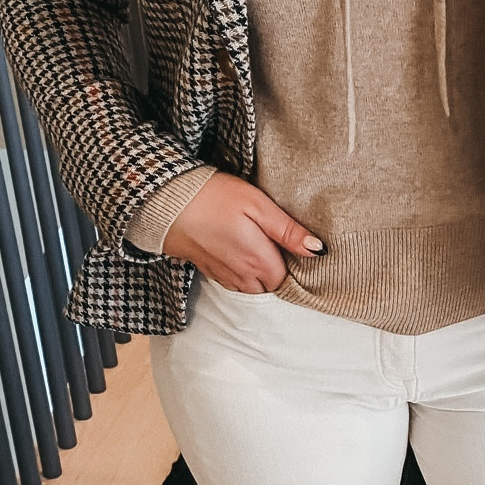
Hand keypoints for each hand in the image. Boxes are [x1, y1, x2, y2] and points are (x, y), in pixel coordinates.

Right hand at [162, 171, 324, 291]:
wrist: (166, 202)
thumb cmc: (214, 197)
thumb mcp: (259, 206)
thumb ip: (288, 231)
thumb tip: (318, 250)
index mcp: (258, 260)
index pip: (287, 278)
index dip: (291, 262)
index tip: (288, 243)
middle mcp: (242, 275)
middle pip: (270, 285)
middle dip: (276, 269)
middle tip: (272, 242)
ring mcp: (223, 276)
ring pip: (252, 287)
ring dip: (258, 273)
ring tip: (254, 244)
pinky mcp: (208, 271)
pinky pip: (233, 282)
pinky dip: (240, 272)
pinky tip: (236, 249)